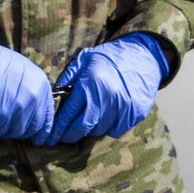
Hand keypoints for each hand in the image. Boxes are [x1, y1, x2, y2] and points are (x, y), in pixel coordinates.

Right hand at [0, 35, 54, 139]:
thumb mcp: (25, 71)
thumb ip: (33, 91)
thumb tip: (34, 110)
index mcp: (42, 86)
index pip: (47, 117)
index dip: (43, 131)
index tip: (38, 139)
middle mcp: (34, 98)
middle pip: (32, 128)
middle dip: (21, 131)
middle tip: (9, 127)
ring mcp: (19, 107)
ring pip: (16, 131)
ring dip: (5, 129)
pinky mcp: (2, 115)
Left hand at [35, 34, 168, 146]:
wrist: (143, 55)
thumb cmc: (111, 57)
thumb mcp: (86, 58)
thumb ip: (69, 75)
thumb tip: (54, 92)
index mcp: (90, 83)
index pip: (69, 113)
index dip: (58, 128)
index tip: (50, 136)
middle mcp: (106, 96)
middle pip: (83, 127)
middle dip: (70, 135)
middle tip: (64, 137)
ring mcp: (123, 106)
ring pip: (100, 130)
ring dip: (90, 130)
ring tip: (87, 122)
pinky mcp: (136, 113)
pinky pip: (117, 130)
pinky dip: (109, 127)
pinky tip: (108, 117)